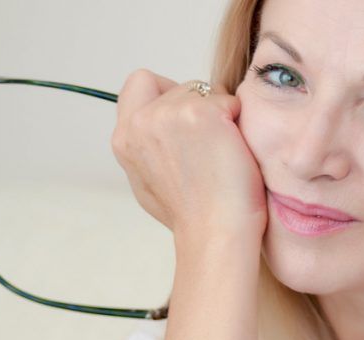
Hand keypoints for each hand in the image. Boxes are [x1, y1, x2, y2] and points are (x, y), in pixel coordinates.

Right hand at [110, 69, 267, 240]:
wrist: (216, 233)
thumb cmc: (193, 216)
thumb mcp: (148, 180)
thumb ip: (148, 146)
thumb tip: (161, 126)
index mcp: (125, 138)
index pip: (141, 83)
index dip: (168, 93)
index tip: (187, 121)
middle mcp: (141, 122)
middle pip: (181, 86)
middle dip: (202, 106)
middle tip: (212, 144)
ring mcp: (169, 114)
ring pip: (206, 90)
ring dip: (221, 113)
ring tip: (223, 152)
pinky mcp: (201, 113)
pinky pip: (230, 99)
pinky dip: (239, 120)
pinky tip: (235, 150)